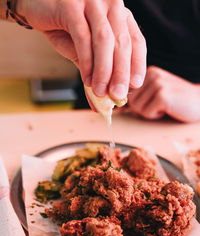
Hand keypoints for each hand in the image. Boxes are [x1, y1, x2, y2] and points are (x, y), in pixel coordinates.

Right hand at [17, 0, 145, 100]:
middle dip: (121, 73)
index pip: (136, 41)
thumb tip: (105, 100)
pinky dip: (86, 62)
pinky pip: (83, 38)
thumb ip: (97, 70)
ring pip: (104, 41)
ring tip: (100, 92)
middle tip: (118, 96)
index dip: (138, 64)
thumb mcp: (86, 50)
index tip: (135, 85)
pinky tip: (86, 80)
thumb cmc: (65, 27)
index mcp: (120, 14)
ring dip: (103, 71)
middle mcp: (110, 4)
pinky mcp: (71, 5)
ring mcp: (92, 2)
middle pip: (123, 43)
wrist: (37, 5)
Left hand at [127, 66, 199, 122]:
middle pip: (130, 101)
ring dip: (150, 112)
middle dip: (142, 108)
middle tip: (159, 104)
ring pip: (137, 108)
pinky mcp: (162, 95)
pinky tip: (168, 109)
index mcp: (148, 72)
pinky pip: (146, 113)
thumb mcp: (155, 92)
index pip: (126, 91)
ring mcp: (158, 83)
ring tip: (164, 105)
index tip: (146, 102)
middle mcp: (151, 74)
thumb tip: (114, 104)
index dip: (133, 102)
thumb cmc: (176, 100)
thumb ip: (138, 94)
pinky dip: (156, 115)